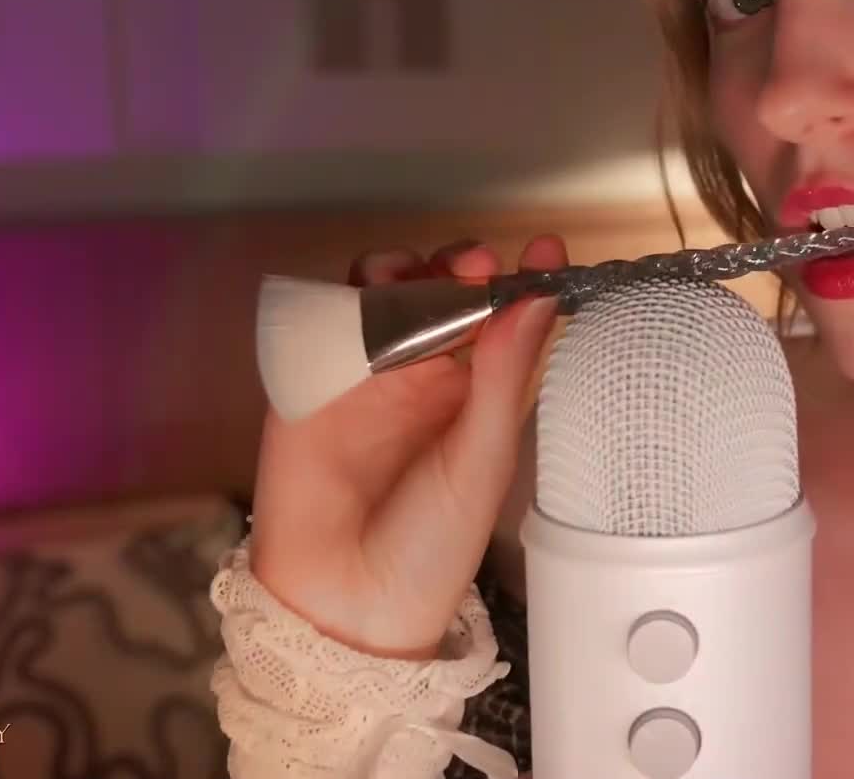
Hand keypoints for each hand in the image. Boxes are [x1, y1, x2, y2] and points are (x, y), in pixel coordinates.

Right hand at [245, 235, 565, 658]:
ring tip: (418, 276)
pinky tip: (361, 297)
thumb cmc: (429, 547)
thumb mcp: (481, 461)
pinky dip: (339, 297)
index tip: (545, 250)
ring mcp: (365, 376)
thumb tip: (537, 301)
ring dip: (400, 272)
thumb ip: (503, 378)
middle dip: (457, 265)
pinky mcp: (308, 382)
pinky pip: (322, 322)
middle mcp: (423, 377)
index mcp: (476, 396)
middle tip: (472, 262)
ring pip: (381, 295)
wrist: (343, 604)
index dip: (521, 280)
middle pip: (441, 292)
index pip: (503, 321)